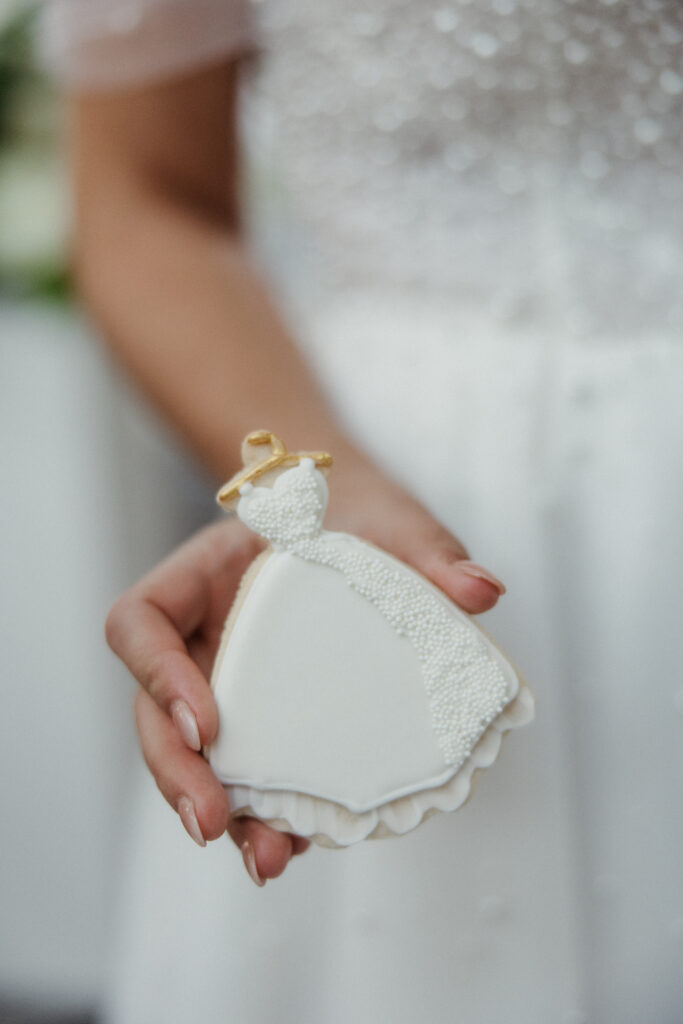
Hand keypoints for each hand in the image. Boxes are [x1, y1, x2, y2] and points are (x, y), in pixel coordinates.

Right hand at [105, 462, 505, 885]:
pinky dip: (262, 811)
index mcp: (202, 577)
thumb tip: (483, 591)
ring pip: (193, 756)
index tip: (208, 721)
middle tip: (215, 821)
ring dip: (220, 810)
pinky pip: (246, 769)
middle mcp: (200, 637)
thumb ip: (429, 551)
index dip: (156, 675)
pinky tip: (292, 846)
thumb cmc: (357, 518)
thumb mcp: (391, 523)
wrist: (362, 532)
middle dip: (177, 772)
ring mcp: (224, 682)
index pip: (140, 622)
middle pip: (152, 711)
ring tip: (265, 858)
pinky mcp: (261, 718)